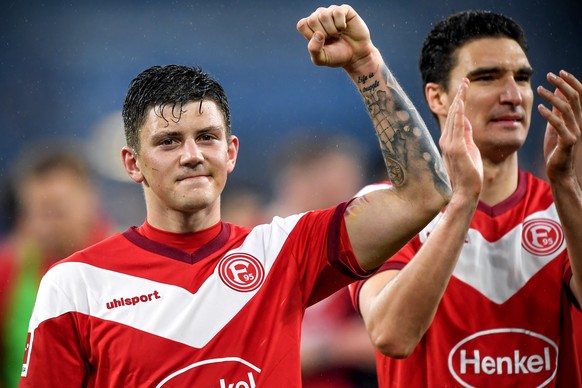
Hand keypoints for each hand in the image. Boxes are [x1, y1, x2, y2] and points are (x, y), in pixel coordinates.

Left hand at [296, 4, 373, 70]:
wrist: (355, 56)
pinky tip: (344, 28)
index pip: (302, 24)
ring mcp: (331, 11)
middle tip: (331, 39)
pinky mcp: (344, 9)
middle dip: (323, 33)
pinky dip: (341, 24)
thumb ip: (314, 49)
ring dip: (332, 30)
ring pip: (324, 15)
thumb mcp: (321, 59)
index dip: (311, 35)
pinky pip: (337, 12)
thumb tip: (318, 34)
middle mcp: (319, 17)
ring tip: (338, 34)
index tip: (321, 43)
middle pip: (312, 19)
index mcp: (310, 27)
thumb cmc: (337, 56)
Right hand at [439, 78, 482, 199]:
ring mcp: (449, 144)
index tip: (464, 87)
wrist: (466, 191)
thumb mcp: (470, 149)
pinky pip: (457, 127)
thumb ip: (466, 134)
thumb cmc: (469, 173)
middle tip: (465, 80)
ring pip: (454, 117)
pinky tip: (461, 103)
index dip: (459, 102)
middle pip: (453, 113)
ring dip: (459, 100)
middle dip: (459, 96)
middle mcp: (446, 140)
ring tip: (464, 86)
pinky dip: (458, 113)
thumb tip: (465, 120)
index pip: (454, 117)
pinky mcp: (455, 148)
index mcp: (449, 140)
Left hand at [537, 70, 581, 181]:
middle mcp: (580, 122)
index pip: (580, 95)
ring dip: (552, 97)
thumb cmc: (557, 148)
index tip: (560, 72)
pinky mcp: (567, 141)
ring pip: (566, 108)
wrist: (560, 171)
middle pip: (574, 98)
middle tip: (549, 74)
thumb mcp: (556, 125)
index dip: (571, 82)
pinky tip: (539, 108)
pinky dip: (549, 114)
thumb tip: (556, 91)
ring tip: (539, 89)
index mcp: (578, 118)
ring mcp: (575, 131)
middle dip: (562, 84)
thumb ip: (558, 109)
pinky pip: (559, 124)